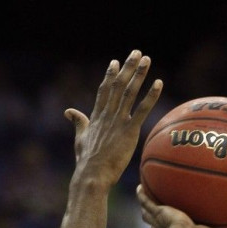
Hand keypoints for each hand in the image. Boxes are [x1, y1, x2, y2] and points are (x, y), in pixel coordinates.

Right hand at [66, 50, 162, 186]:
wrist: (92, 175)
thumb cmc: (86, 160)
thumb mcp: (80, 138)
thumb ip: (78, 122)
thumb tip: (68, 111)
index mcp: (96, 116)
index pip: (104, 90)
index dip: (110, 75)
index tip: (115, 62)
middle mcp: (107, 115)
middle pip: (118, 85)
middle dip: (127, 68)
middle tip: (136, 53)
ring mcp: (118, 122)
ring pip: (130, 92)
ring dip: (139, 74)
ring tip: (146, 59)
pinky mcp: (129, 131)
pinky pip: (142, 110)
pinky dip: (151, 96)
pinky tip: (159, 83)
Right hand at [137, 185, 226, 227]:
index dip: (170, 226)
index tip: (172, 220)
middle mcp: (166, 226)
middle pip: (156, 221)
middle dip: (154, 215)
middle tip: (156, 207)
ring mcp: (159, 218)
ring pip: (148, 211)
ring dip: (147, 204)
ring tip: (146, 192)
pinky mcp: (156, 211)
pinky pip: (146, 200)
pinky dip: (142, 194)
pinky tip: (140, 186)